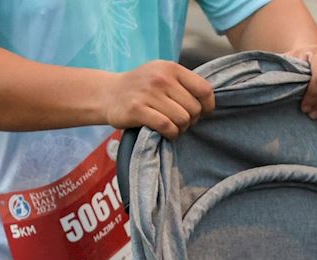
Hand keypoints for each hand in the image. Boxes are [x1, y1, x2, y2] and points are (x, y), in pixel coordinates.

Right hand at [100, 61, 214, 137]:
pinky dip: (170, 134)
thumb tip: (208, 104)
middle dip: (191, 120)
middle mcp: (161, 78)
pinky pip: (167, 127)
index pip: (204, 90)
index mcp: (171, 68)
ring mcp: (148, 93)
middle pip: (194, 109)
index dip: (207, 107)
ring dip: (180, 128)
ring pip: (182, 119)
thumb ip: (184, 84)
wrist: (108, 94)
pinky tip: (165, 132)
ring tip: (172, 126)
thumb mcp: (162, 75)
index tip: (201, 113)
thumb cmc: (142, 88)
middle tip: (180, 122)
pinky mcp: (137, 109)